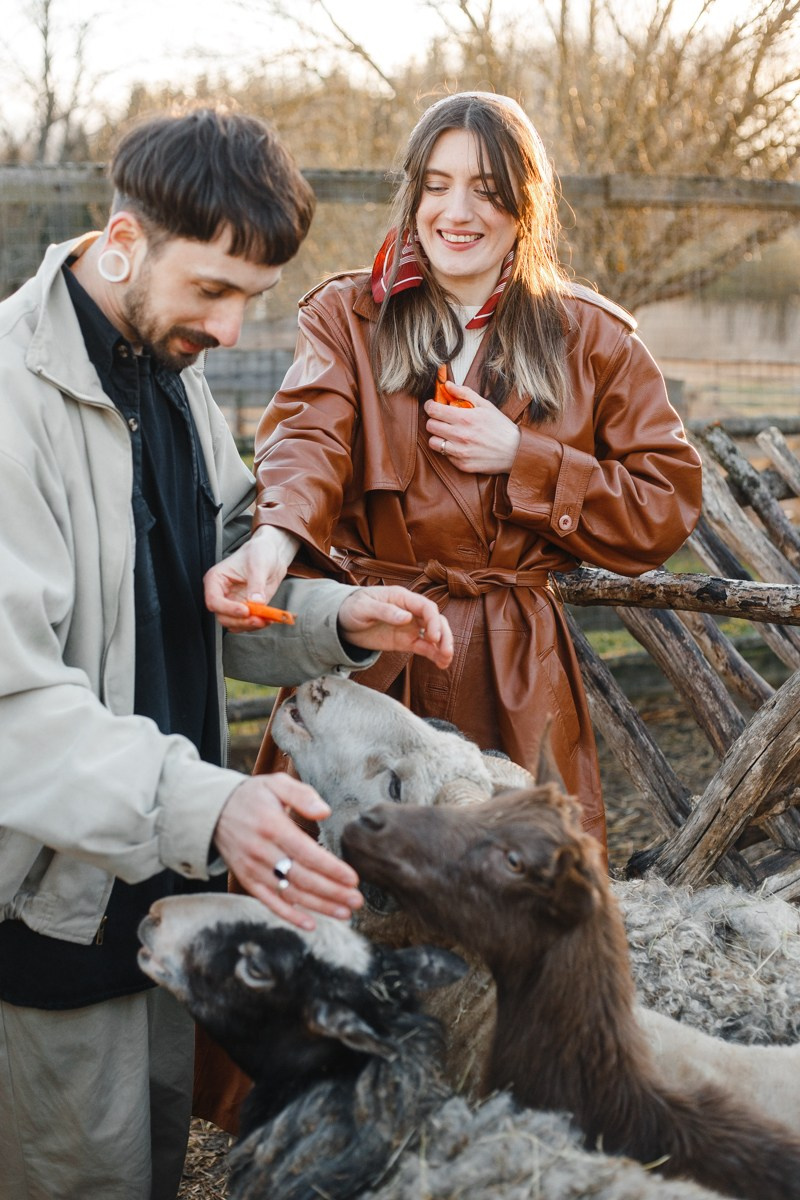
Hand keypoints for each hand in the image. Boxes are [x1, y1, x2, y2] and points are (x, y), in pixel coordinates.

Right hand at [204, 527, 299, 631]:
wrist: (271, 555)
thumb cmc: (259, 552)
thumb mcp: (258, 565)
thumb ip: (256, 584)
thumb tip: (257, 602)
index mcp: (216, 580)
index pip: (214, 601)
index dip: (228, 609)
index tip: (246, 610)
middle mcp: (221, 594)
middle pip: (223, 617)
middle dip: (241, 621)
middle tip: (259, 619)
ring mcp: (233, 604)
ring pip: (234, 624)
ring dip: (249, 626)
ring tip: (267, 619)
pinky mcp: (245, 610)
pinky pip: (246, 624)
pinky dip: (257, 625)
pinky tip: (269, 618)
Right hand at [213, 773, 362, 929]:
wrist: (213, 810)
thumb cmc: (253, 795)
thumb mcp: (276, 784)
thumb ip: (302, 795)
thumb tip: (325, 811)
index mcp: (271, 826)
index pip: (306, 853)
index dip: (330, 868)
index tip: (353, 879)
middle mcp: (261, 851)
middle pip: (301, 877)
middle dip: (332, 892)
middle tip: (357, 900)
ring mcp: (252, 868)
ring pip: (289, 893)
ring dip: (318, 906)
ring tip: (344, 913)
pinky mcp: (247, 880)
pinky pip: (269, 902)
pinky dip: (289, 915)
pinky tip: (311, 924)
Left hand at [338, 585, 452, 667]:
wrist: (341, 622)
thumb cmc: (352, 607)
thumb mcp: (364, 607)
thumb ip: (385, 611)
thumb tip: (407, 617)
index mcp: (402, 598)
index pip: (427, 607)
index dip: (433, 621)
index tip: (433, 637)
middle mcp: (410, 612)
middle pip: (436, 620)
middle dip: (444, 635)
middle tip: (446, 651)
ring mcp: (409, 627)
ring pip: (434, 635)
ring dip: (443, 646)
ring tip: (446, 660)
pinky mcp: (405, 641)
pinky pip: (424, 648)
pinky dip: (434, 655)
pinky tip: (441, 664)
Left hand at [424, 383, 520, 473]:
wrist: (515, 452)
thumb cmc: (501, 427)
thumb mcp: (485, 405)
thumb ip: (464, 393)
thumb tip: (447, 385)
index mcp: (465, 418)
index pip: (434, 410)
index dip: (430, 406)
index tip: (433, 406)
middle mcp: (460, 435)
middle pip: (430, 426)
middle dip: (433, 420)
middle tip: (442, 420)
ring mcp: (460, 452)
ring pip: (433, 442)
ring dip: (438, 436)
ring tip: (448, 434)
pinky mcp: (462, 464)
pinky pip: (445, 455)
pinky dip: (448, 449)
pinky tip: (459, 445)